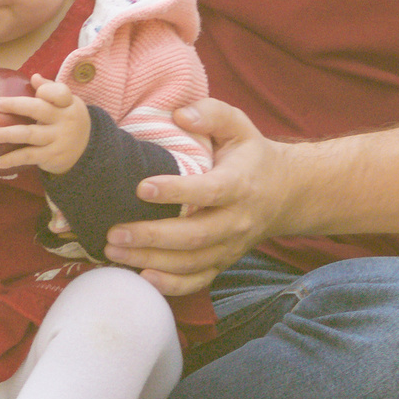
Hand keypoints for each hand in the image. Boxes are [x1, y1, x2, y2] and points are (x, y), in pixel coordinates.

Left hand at [0, 78, 90, 175]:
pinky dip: (13, 159)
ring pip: (30, 134)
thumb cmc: (69, 120)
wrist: (87, 151)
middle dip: (16, 106)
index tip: (31, 83)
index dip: (45, 89)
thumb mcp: (67, 104)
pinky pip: (29, 156)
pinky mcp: (51, 156)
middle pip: (39, 110)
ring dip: (8, 134)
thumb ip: (51, 90)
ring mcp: (58, 139)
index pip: (59, 93)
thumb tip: (34, 77)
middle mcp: (64, 120)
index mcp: (68, 104)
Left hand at [100, 99, 293, 296]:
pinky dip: (171, 285)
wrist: (285, 193)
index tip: (142, 187)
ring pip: (191, 262)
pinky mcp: (224, 262)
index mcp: (240, 184)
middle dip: (152, 236)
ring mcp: (231, 246)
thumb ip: (211, 113)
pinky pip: (198, 280)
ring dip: (151, 260)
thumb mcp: (238, 126)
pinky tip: (142, 277)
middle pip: (195, 235)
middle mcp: (237, 220)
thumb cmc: (251, 155)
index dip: (176, 191)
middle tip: (114, 232)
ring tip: (114, 252)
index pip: (209, 191)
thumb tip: (179, 115)